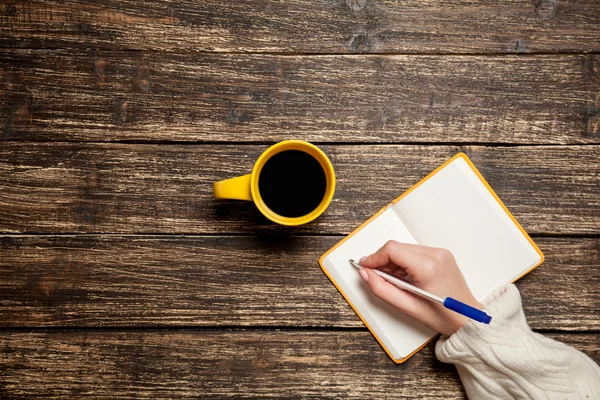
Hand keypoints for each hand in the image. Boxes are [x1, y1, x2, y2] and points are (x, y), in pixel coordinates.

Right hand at [358, 241, 482, 335]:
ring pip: (404, 248)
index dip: (374, 257)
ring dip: (393, 261)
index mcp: (428, 267)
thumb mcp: (407, 307)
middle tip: (376, 276)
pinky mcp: (441, 254)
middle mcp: (436, 255)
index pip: (392, 250)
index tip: (365, 266)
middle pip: (397, 247)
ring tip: (393, 280)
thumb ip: (382, 289)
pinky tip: (404, 276)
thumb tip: (366, 274)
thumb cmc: (443, 316)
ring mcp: (440, 253)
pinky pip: (414, 251)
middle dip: (382, 260)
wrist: (468, 318)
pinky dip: (404, 261)